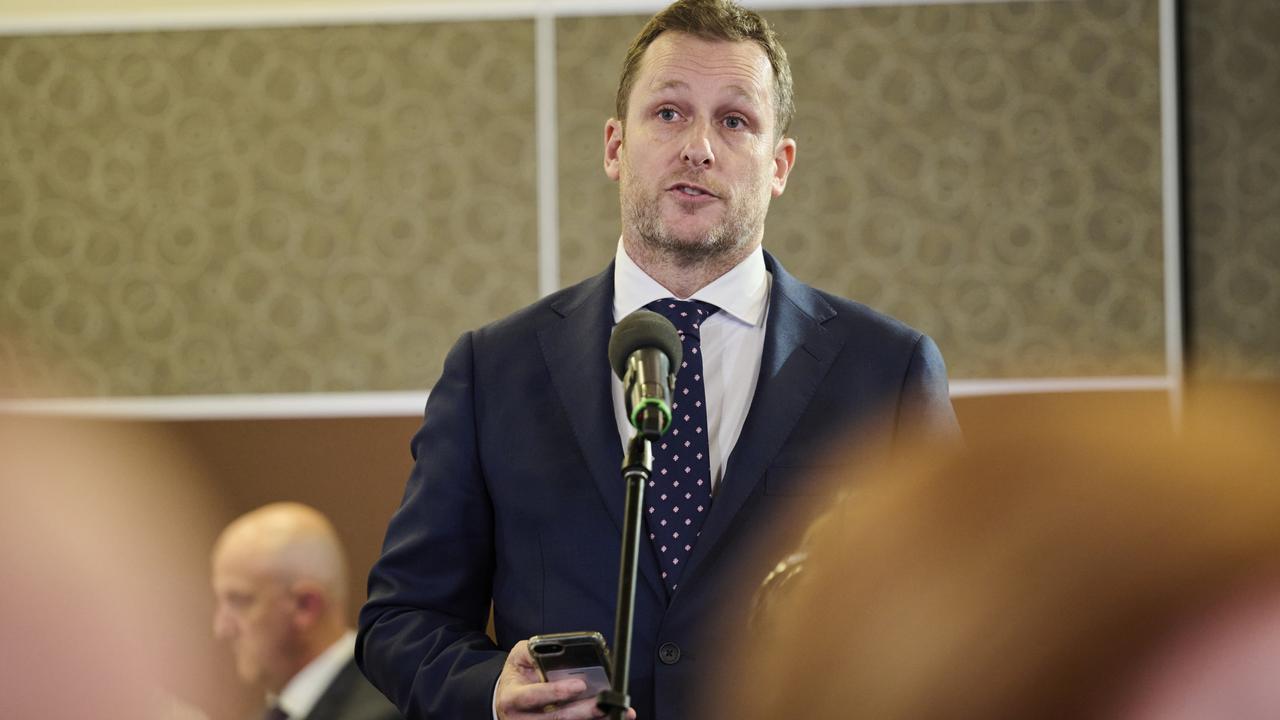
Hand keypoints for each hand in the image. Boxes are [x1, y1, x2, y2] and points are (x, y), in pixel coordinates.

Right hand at [495, 641, 634, 719]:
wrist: (507, 697)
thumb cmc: (518, 674)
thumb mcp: (518, 657)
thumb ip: (533, 651)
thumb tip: (556, 648)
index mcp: (512, 698)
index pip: (533, 696)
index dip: (556, 692)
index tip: (580, 684)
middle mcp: (522, 718)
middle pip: (555, 718)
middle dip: (582, 710)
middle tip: (603, 702)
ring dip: (592, 719)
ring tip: (616, 711)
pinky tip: (610, 715)